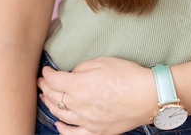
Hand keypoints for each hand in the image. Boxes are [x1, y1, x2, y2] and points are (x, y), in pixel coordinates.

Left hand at [37, 56, 158, 134]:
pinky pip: (74, 134)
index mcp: (78, 85)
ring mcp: (87, 120)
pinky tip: (58, 125)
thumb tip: (72, 74)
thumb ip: (81, 68)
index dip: (46, 74)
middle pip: (54, 97)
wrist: (148, 95)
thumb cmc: (127, 75)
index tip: (45, 71)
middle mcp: (78, 105)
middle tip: (42, 82)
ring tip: (46, 98)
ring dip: (50, 105)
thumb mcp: (102, 62)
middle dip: (45, 88)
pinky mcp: (96, 130)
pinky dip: (63, 130)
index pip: (54, 80)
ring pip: (60, 115)